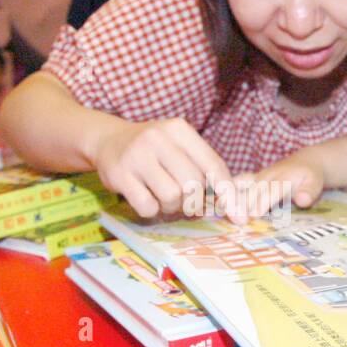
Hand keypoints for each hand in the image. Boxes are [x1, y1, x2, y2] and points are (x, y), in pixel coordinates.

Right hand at [91, 117, 231, 218]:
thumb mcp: (179, 146)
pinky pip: (148, 207)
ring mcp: (137, 155)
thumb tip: (233, 206)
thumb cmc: (154, 150)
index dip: (228, 193)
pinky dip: (150, 210)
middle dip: (191, 200)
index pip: (212, 164)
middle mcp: (158, 138)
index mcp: (179, 129)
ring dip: (170, 205)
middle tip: (181, 198)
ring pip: (172, 197)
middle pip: (193, 184)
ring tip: (160, 194)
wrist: (108, 140)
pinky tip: (144, 196)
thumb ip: (204, 168)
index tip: (238, 216)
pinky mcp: (120, 175)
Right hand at [225, 154, 324, 224]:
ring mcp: (256, 178)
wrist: (303, 162)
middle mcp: (266, 176)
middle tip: (234, 221)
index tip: (255, 214)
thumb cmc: (309, 177)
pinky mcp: (250, 180)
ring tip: (218, 212)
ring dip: (230, 198)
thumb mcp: (315, 183)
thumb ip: (309, 192)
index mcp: (282, 178)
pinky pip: (236, 184)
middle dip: (244, 205)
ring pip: (241, 187)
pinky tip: (214, 203)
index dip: (263, 201)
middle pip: (253, 191)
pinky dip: (225, 191)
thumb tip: (303, 200)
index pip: (272, 190)